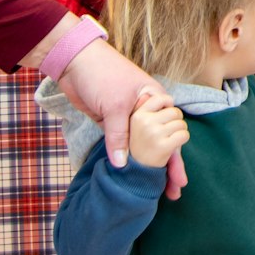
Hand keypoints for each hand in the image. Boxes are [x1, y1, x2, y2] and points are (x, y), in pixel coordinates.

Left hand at [57, 39, 188, 198]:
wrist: (76, 62)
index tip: (178, 181)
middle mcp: (146, 110)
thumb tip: (122, 165)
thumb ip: (119, 137)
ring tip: (158, 189)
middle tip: (174, 193)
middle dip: (167, 168)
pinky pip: (125, 144)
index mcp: (155, 100)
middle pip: (161, 143)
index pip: (172, 133)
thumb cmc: (103, 75)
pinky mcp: (112, 123)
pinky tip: (134, 173)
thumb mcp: (115, 106)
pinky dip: (131, 158)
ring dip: (150, 166)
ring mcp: (129, 118)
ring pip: (144, 146)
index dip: (175, 158)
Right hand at [127, 93, 189, 168]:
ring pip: (181, 123)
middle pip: (175, 111)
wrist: (135, 170)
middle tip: (166, 131)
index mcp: (137, 115)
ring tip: (168, 139)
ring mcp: (153, 133)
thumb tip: (161, 96)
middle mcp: (144, 122)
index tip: (164, 116)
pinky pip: (184, 135)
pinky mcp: (162, 146)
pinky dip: (182, 139)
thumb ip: (149, 109)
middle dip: (175, 121)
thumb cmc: (140, 144)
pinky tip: (172, 145)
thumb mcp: (138, 124)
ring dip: (179, 131)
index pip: (161, 98)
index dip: (168, 105)